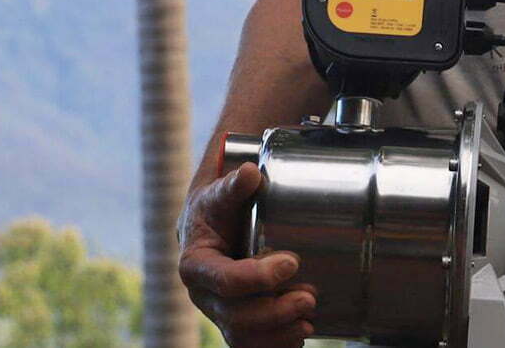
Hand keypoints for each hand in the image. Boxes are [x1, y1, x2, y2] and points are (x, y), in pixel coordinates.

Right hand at [179, 165, 317, 346]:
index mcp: (196, 264)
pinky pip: (249, 346)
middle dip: (274, 313)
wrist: (209, 227)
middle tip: (308, 297)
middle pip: (234, 317)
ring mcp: (219, 311)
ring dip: (278, 334)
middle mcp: (204, 294)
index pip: (223, 280)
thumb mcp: (219, 192)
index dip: (257, 278)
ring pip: (242, 337)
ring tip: (308, 321)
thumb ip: (233, 184)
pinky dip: (275, 346)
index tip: (292, 263)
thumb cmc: (215, 209)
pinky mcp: (235, 322)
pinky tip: (298, 337)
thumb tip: (250, 173)